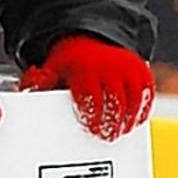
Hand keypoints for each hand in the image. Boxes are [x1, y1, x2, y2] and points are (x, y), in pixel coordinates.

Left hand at [18, 35, 153, 139]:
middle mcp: (109, 66)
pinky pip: (147, 93)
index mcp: (84, 68)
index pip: (91, 97)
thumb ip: (37, 82)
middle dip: (111, 122)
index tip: (91, 130)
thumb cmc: (69, 64)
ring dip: (128, 119)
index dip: (92, 116)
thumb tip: (29, 87)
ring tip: (120, 132)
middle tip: (106, 137)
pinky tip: (133, 122)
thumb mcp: (50, 70)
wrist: (90, 40)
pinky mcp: (141, 70)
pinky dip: (143, 109)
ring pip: (133, 99)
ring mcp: (128, 67)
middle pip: (115, 101)